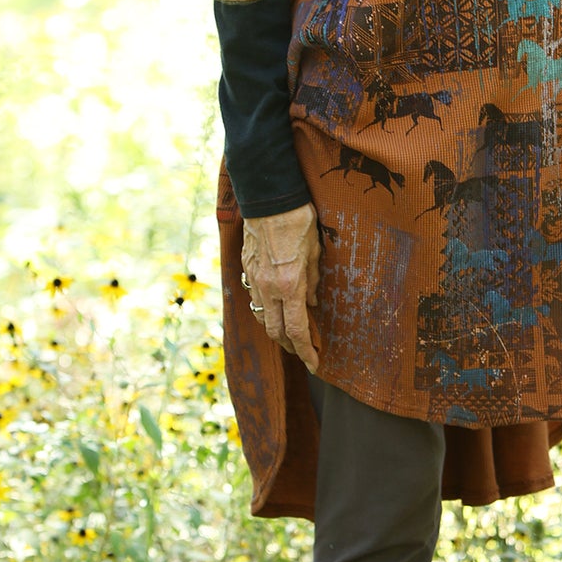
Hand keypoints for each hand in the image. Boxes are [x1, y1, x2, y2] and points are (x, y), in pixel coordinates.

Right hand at [241, 204, 321, 368]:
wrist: (269, 197)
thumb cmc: (298, 220)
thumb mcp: (315, 251)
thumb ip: (313, 281)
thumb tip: (312, 304)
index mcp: (289, 285)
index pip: (297, 330)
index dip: (306, 351)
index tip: (315, 364)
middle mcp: (268, 287)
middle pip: (275, 331)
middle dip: (290, 346)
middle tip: (303, 352)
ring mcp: (254, 279)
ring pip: (262, 316)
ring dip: (276, 330)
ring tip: (289, 334)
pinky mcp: (246, 268)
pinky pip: (255, 298)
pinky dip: (266, 310)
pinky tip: (275, 307)